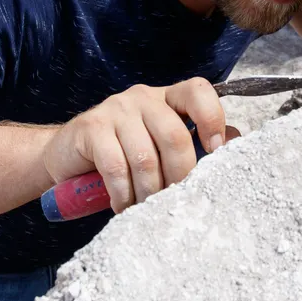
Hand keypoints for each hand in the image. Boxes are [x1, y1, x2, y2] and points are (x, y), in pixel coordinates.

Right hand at [41, 78, 237, 213]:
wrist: (66, 156)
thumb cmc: (122, 153)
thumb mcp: (160, 146)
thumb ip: (195, 142)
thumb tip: (236, 142)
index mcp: (167, 98)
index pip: (197, 90)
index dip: (212, 118)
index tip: (216, 152)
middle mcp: (143, 97)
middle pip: (174, 134)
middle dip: (179, 176)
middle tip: (175, 201)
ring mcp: (115, 109)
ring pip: (146, 156)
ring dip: (149, 192)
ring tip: (146, 210)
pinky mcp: (91, 127)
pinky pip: (116, 166)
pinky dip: (123, 194)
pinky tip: (123, 205)